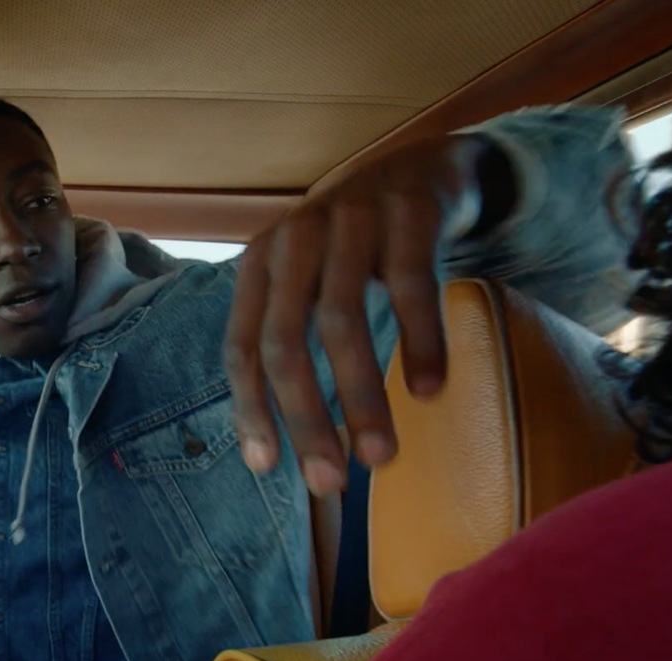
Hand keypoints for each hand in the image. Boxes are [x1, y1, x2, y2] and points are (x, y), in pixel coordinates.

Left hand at [224, 135, 491, 492]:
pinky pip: (412, 285)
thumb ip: (289, 343)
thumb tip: (274, 451)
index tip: (268, 467)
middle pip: (285, 341)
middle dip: (305, 418)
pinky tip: (430, 390)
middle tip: (330, 483)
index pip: (242, 347)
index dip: (251, 410)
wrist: (425, 166)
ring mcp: (349, 219)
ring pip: (342, 320)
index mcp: (260, 263)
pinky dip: (421, 343)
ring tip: (382, 455)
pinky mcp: (408, 210)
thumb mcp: (309, 284)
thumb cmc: (357, 249)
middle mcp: (295, 238)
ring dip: (361, 396)